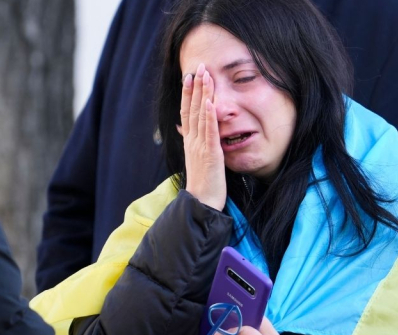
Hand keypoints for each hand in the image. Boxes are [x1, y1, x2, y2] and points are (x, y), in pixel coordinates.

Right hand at [179, 63, 226, 210]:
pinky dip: (208, 116)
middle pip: (192, 109)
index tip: (190, 76)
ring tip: (205, 76)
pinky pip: (209, 132)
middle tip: (199, 67)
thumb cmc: (204, 184)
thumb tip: (191, 132)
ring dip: (202, 94)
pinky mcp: (210, 154)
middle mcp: (192, 141)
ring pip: (199, 115)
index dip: (188, 94)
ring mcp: (200, 147)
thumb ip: (197, 144)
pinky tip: (209, 102)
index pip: (187, 112)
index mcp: (190, 142)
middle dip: (195, 87)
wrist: (202, 204)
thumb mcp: (199, 160)